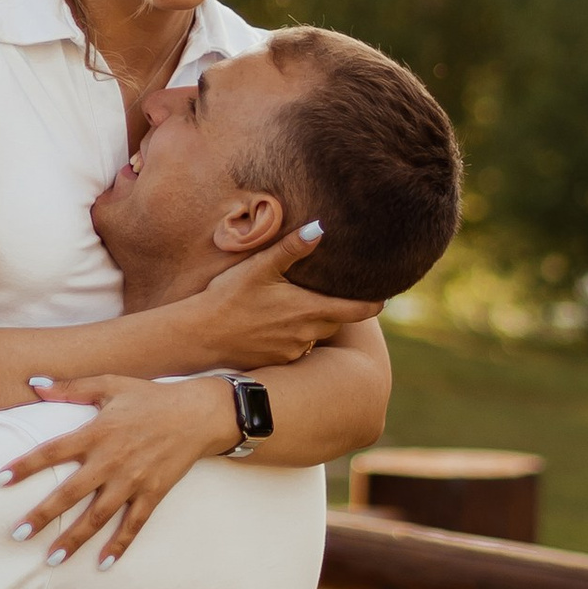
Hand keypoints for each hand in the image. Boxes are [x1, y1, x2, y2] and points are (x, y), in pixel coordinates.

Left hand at [0, 374, 239, 568]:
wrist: (198, 413)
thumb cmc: (150, 397)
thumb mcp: (110, 384)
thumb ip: (71, 387)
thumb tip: (34, 383)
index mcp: (97, 433)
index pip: (52, 451)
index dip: (24, 466)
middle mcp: (111, 460)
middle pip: (71, 493)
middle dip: (43, 515)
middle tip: (17, 535)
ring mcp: (133, 480)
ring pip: (98, 516)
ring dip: (74, 539)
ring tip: (51, 559)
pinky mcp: (153, 493)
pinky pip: (134, 525)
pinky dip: (119, 545)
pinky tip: (103, 564)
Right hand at [181, 227, 380, 370]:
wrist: (201, 337)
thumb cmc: (228, 298)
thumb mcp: (259, 268)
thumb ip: (291, 249)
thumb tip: (320, 228)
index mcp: (309, 309)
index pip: (359, 310)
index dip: (376, 304)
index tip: (387, 296)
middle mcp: (307, 333)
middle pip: (338, 320)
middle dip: (343, 307)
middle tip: (343, 291)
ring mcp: (294, 350)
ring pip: (317, 333)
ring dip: (316, 320)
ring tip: (302, 303)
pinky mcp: (279, 360)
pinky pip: (298, 346)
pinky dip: (296, 333)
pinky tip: (277, 321)